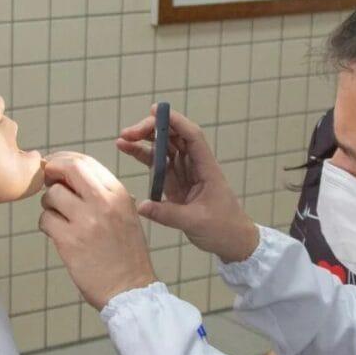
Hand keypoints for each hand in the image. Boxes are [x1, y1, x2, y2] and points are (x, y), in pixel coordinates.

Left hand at [40, 152, 156, 308]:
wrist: (129, 290)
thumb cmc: (126, 255)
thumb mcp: (125, 215)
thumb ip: (103, 194)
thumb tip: (68, 175)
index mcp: (118, 194)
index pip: (85, 162)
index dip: (64, 160)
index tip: (55, 167)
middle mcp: (104, 203)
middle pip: (68, 168)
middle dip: (51, 171)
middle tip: (46, 181)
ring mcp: (86, 221)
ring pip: (52, 195)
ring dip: (49, 204)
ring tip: (59, 218)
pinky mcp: (69, 241)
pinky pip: (45, 219)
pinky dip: (46, 224)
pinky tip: (57, 234)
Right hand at [117, 105, 258, 263]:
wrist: (232, 242)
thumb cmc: (224, 228)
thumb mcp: (196, 222)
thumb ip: (168, 214)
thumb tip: (142, 206)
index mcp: (207, 169)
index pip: (192, 137)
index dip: (175, 122)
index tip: (154, 112)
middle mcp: (195, 166)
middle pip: (174, 138)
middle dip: (152, 130)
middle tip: (129, 132)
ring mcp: (184, 174)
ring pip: (164, 149)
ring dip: (144, 142)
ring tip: (123, 139)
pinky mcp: (175, 184)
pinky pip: (158, 165)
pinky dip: (143, 157)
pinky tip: (127, 150)